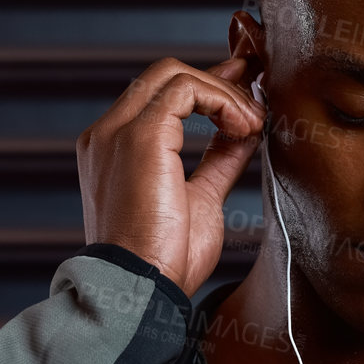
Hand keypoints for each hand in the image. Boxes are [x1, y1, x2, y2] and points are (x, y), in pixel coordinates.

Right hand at [76, 55, 264, 296]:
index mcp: (113, 151)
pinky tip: (243, 127)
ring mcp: (118, 131)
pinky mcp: (141, 135)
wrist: (142, 288)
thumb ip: (217, 161)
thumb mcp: (199, 198)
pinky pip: (186, 89)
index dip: (204, 87)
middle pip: (163, 76)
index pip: (157, 98)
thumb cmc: (164, 261)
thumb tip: (243, 133)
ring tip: (253, 124)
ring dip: (224, 94)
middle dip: (216, 78)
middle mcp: (107, 135)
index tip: (242, 90)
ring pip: (174, 75)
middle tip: (256, 97)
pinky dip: (223, 101)